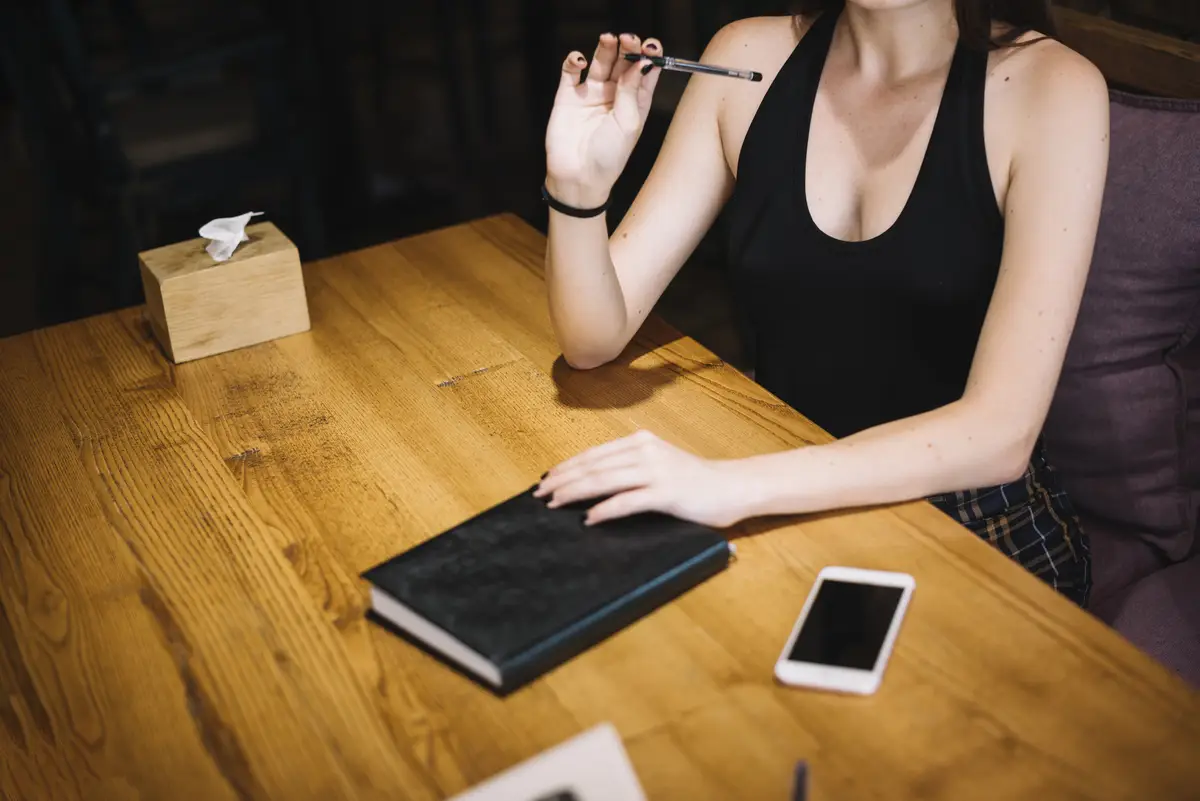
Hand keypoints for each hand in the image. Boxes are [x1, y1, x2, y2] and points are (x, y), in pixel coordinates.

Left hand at [534, 430, 750, 527]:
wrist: (733, 486)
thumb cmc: (694, 480)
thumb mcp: (658, 464)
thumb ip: (629, 467)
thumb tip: (592, 483)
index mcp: (640, 441)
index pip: (593, 454)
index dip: (566, 467)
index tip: (545, 480)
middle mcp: (644, 451)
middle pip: (592, 466)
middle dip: (562, 480)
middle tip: (540, 495)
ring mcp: (655, 471)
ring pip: (603, 480)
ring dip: (574, 493)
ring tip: (555, 504)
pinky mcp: (666, 493)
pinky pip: (627, 501)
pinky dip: (604, 510)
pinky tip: (589, 519)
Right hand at [544, 33, 662, 207]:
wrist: (578, 178)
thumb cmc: (609, 157)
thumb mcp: (628, 124)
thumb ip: (632, 92)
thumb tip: (641, 62)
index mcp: (635, 103)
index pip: (645, 72)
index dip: (649, 56)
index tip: (652, 46)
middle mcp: (614, 95)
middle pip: (624, 62)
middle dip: (628, 48)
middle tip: (629, 39)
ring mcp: (591, 94)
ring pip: (600, 61)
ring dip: (605, 48)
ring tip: (608, 39)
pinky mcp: (568, 96)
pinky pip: (571, 72)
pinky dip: (574, 61)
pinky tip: (579, 61)